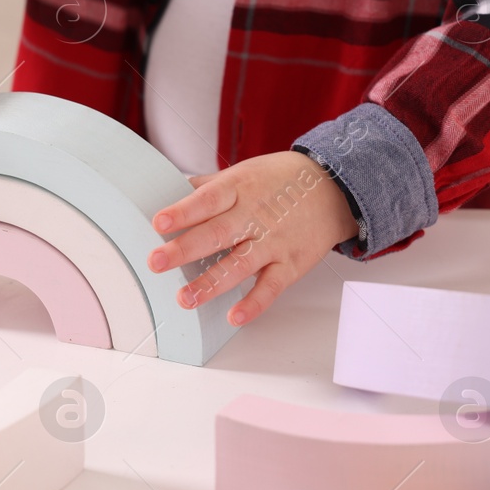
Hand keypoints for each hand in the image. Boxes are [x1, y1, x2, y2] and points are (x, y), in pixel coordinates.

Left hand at [147, 151, 358, 325]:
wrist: (334, 189)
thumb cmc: (281, 180)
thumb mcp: (244, 172)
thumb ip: (209, 185)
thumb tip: (170, 190)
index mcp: (240, 188)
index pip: (208, 200)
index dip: (184, 212)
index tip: (159, 224)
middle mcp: (255, 216)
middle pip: (217, 234)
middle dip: (184, 249)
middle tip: (155, 262)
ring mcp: (273, 242)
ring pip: (239, 265)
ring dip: (211, 283)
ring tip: (185, 298)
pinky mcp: (290, 265)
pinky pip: (270, 287)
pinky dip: (254, 303)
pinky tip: (234, 317)